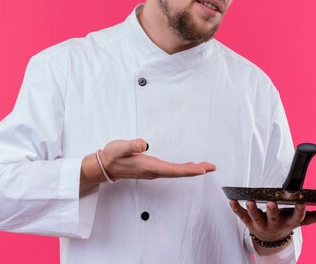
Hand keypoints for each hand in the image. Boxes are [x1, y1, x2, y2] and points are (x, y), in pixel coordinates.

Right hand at [100, 138, 215, 179]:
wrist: (104, 166)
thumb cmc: (112, 156)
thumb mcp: (120, 147)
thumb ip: (131, 145)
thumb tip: (143, 143)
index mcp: (149, 166)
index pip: (174, 170)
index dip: (189, 170)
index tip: (203, 170)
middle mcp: (153, 171)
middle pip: (179, 172)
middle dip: (196, 170)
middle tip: (212, 167)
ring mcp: (153, 170)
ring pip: (176, 171)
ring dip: (191, 169)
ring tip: (205, 166)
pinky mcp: (151, 168)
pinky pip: (171, 170)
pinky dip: (182, 168)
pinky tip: (188, 166)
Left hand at [229, 200, 315, 252]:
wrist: (270, 239)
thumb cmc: (286, 222)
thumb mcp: (301, 221)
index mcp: (289, 222)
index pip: (296, 217)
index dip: (299, 210)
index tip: (302, 201)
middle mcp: (275, 224)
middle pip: (274, 218)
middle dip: (273, 210)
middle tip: (272, 202)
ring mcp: (260, 224)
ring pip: (255, 217)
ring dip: (252, 209)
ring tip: (250, 200)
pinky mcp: (248, 222)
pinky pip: (240, 215)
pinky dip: (236, 208)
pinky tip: (232, 200)